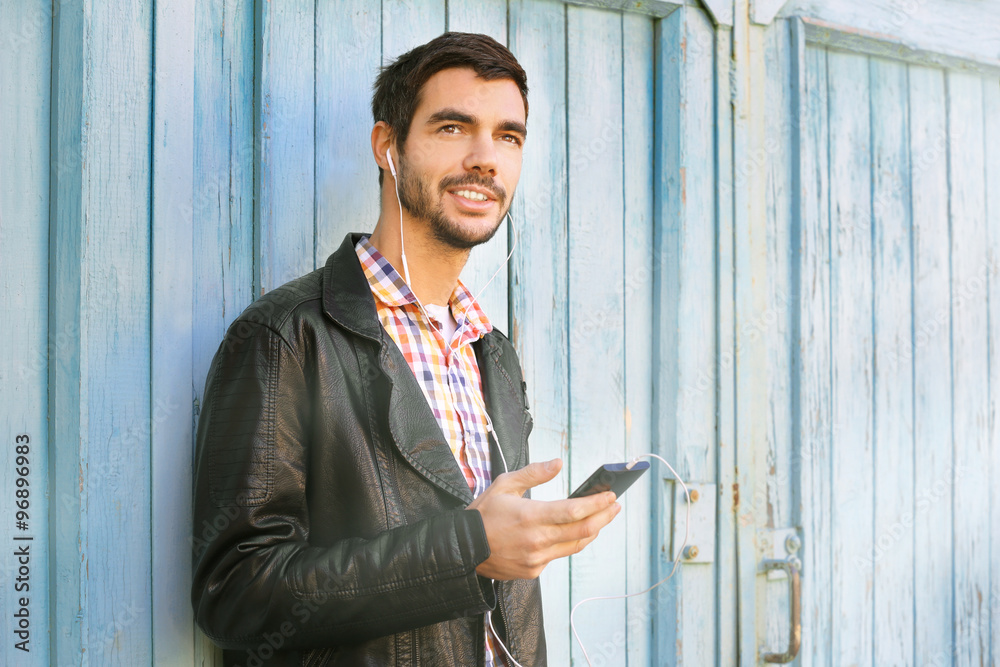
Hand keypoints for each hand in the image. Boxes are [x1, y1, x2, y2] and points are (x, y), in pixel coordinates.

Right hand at [467, 458, 621, 579]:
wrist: (463, 549)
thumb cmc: (483, 514)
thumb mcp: (505, 485)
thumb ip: (534, 473)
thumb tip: (558, 463)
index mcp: (530, 516)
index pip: (574, 510)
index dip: (597, 503)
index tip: (611, 495)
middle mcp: (537, 540)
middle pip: (583, 530)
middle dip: (604, 517)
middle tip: (615, 506)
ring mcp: (536, 558)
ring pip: (575, 546)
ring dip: (593, 531)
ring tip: (602, 518)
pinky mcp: (534, 570)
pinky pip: (559, 555)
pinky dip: (570, 542)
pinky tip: (574, 532)